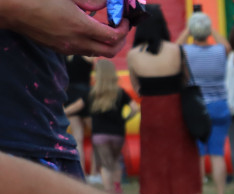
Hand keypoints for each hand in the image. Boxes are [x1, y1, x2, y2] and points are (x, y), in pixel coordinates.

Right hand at [0, 0, 129, 55]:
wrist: (14, 10)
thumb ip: (91, 2)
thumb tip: (107, 4)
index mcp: (80, 26)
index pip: (112, 36)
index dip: (123, 30)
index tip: (125, 21)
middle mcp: (76, 42)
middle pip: (110, 52)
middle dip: (120, 42)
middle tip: (121, 29)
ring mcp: (68, 48)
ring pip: (97, 53)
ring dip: (106, 44)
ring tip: (107, 29)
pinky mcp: (60, 50)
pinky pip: (84, 52)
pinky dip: (93, 44)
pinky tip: (90, 32)